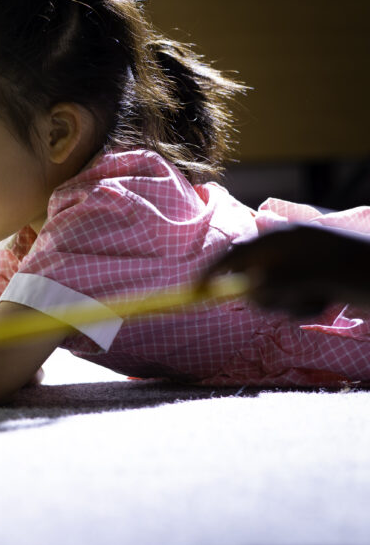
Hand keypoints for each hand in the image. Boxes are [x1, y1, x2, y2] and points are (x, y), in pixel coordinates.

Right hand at [201, 224, 369, 315]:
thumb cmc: (348, 273)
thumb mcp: (302, 279)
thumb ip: (267, 285)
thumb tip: (243, 294)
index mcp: (281, 238)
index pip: (233, 254)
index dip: (212, 273)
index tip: (196, 293)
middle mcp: (287, 248)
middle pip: (250, 274)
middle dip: (260, 293)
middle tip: (279, 300)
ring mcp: (301, 264)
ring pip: (271, 291)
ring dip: (285, 303)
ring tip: (312, 302)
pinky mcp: (313, 280)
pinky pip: (291, 298)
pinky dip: (301, 306)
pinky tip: (322, 303)